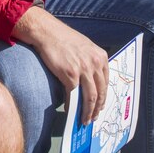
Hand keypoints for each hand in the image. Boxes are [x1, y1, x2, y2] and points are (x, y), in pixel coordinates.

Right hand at [15, 8, 108, 123]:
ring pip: (90, 97)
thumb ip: (91, 62)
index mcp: (101, 57)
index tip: (100, 106)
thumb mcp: (85, 47)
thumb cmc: (63, 39)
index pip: (106, 83)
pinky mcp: (71, 75)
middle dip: (97, 108)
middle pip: (100, 92)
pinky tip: (71, 111)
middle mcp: (95, 63)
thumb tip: (90, 80)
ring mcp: (84, 70)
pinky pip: (74, 96)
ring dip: (88, 112)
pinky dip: (73, 107)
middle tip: (93, 118)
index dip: (103, 98)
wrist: (47, 32)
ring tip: (84, 120)